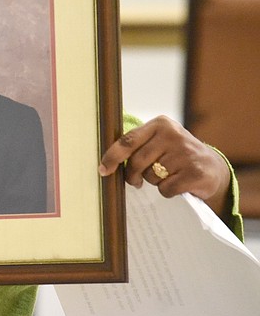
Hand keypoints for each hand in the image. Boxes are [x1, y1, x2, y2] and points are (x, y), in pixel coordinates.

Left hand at [99, 115, 230, 216]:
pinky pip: (166, 189)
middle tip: (136, 181)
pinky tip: (178, 184)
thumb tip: (106, 163)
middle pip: (137, 162)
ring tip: (167, 175)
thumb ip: (137, 145)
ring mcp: (186, 154)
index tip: (103, 170)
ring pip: (151, 177)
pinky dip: (167, 191)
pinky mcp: (196, 173)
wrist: (213, 167)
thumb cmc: (176, 154)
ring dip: (154, 182)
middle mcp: (174, 135)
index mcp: (161, 124)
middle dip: (132, 175)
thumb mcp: (159, 141)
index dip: (112, 157)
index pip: (128, 141)